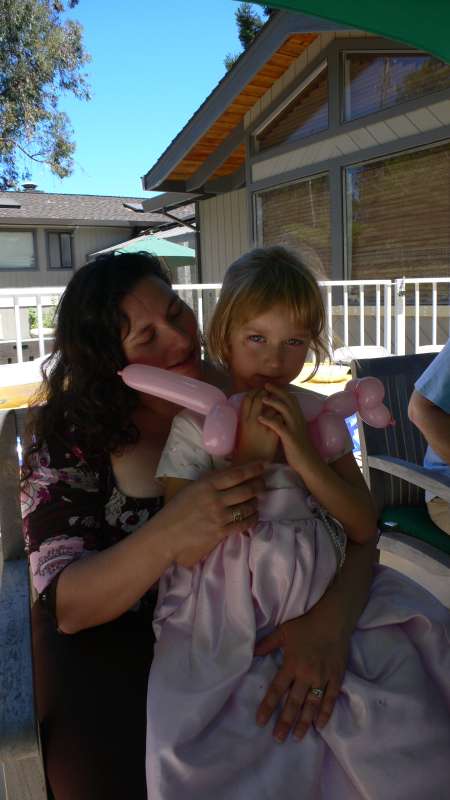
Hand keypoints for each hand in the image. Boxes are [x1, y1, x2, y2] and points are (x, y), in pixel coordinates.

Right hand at [164, 461, 265, 566]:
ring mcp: (220, 516)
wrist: (165, 535)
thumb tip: (230, 478)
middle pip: (246, 489)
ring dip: (255, 502)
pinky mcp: (221, 532)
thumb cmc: (175, 511)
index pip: (236, 474)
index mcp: (206, 484)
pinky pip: (243, 524)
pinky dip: (252, 518)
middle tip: (263, 483)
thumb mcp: (191, 489)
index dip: (252, 468)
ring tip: (256, 500)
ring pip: (247, 507)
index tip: (263, 465)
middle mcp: (215, 499)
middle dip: (259, 485)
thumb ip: (210, 484)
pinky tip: (253, 516)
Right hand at [233, 389, 279, 465]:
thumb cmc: (245, 447)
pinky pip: (280, 417)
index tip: (259, 389)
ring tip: (278, 402)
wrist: (251, 463)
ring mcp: (263, 427)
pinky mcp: (273, 433)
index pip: (248, 398)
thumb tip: (252, 405)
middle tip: (271, 392)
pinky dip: (282, 413)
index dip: (254, 391)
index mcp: (242, 420)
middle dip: (266, 393)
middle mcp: (252, 421)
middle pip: (260, 399)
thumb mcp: (242, 429)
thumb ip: (246, 417)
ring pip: (271, 406)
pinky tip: (282, 415)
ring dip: (276, 402)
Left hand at [254, 608, 348, 741]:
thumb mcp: (283, 632)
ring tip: (296, 737)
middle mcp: (306, 675)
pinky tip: (319, 726)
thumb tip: (250, 653)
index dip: (268, 706)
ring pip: (312, 705)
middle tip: (278, 738)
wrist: (333, 620)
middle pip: (293, 703)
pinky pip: (330, 700)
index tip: (260, 721)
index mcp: (291, 664)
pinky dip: (325, 714)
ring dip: (303, 722)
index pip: (277, 690)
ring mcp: (322, 678)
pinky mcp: (336, 678)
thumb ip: (266, 644)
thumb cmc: (306, 625)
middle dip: (285, 722)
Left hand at [259, 383, 314, 472]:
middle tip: (265, 385)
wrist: (308, 463)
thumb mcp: (295, 432)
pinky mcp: (290, 438)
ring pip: (285, 410)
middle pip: (288, 400)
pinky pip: (279, 426)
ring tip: (262, 399)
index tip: (271, 385)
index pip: (291, 399)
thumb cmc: (299, 449)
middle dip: (277, 391)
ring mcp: (295, 428)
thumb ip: (289, 422)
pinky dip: (269, 420)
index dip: (282, 390)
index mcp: (299, 418)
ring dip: (273, 402)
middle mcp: (298, 420)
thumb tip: (279, 414)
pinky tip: (260, 418)